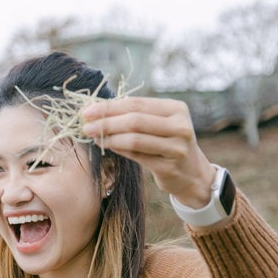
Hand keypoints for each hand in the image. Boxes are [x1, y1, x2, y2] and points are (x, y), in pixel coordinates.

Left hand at [82, 96, 215, 207]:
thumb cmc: (168, 143)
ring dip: (110, 138)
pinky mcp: (169, 167)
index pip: (136, 103)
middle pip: (134, 120)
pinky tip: (107, 146)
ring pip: (134, 139)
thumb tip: (99, 110)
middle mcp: (180, 126)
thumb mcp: (161, 124)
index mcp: (176, 108)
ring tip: (93, 137)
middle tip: (85, 126)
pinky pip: (137, 156)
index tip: (87, 111)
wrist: (191, 173)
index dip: (109, 106)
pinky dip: (119, 150)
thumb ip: (137, 115)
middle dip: (106, 122)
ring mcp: (176, 147)